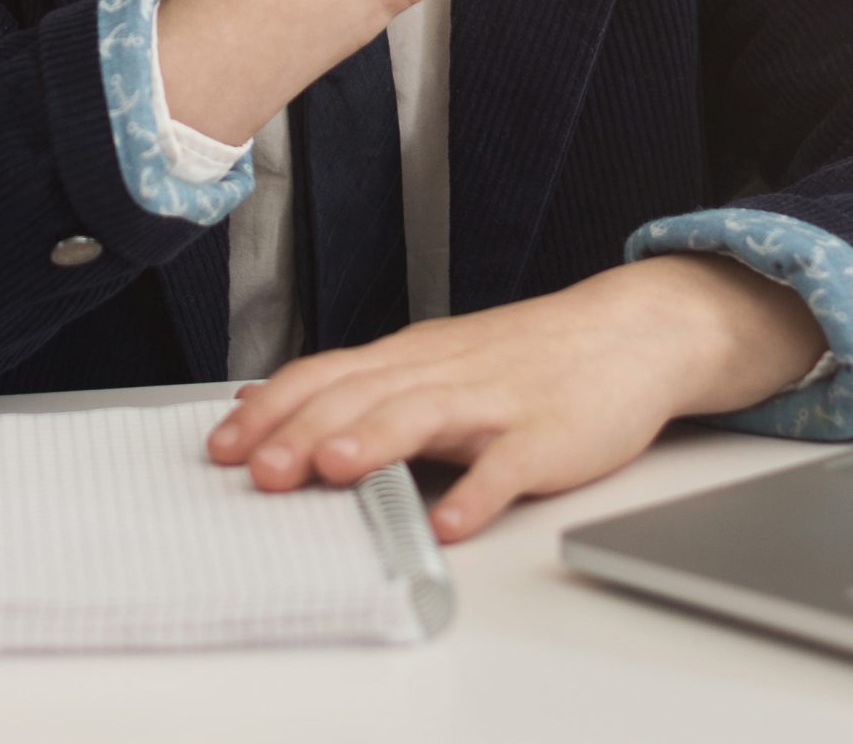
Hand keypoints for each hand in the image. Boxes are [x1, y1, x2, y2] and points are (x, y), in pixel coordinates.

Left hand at [201, 254, 828, 540]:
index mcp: (412, 358)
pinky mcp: (548, 435)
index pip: (327, 374)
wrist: (628, 331)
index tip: (223, 446)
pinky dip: (479, 493)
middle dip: (307, 431)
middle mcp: (444, 374)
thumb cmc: (525, 355)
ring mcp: (497, 403)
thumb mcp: (434, 358)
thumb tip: (271, 404)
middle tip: (261, 470)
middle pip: (364, 396)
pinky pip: (509, 466)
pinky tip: (452, 520)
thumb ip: (359, 383)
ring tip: (336, 471)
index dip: (274, 409)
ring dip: (377, 443)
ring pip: (426, 417)